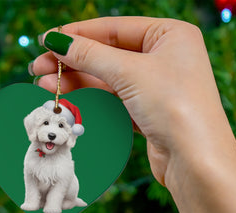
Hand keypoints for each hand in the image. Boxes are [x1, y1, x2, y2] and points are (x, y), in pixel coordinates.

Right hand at [32, 16, 235, 212]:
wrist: (196, 161)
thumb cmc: (174, 106)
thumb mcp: (129, 72)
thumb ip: (90, 55)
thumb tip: (55, 40)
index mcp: (171, 35)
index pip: (115, 28)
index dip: (78, 34)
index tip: (47, 41)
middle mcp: (167, 58)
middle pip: (110, 54)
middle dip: (73, 62)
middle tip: (39, 68)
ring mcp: (159, 88)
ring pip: (111, 80)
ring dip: (79, 82)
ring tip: (46, 85)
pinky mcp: (151, 114)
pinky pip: (116, 101)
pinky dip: (94, 101)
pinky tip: (71, 101)